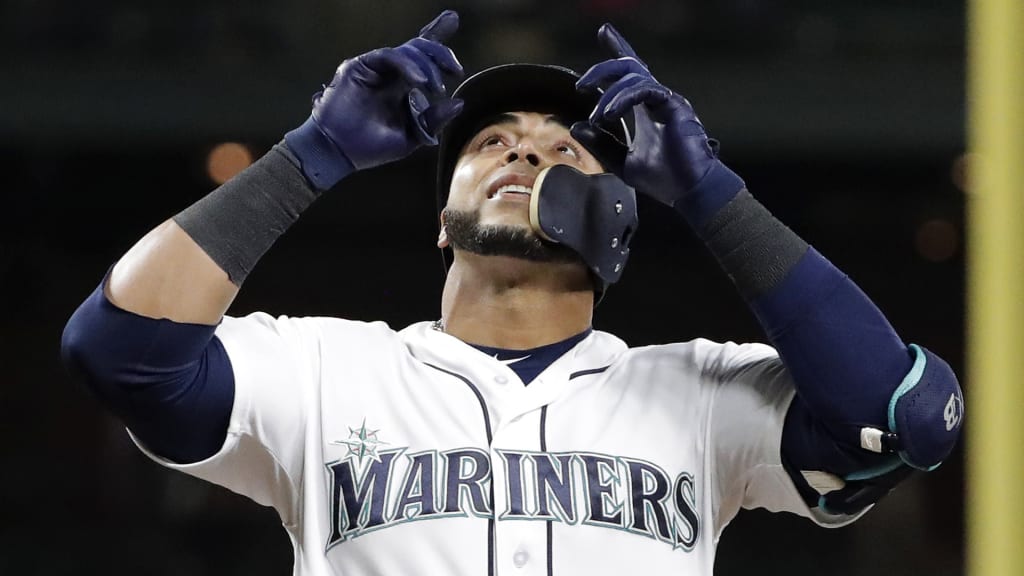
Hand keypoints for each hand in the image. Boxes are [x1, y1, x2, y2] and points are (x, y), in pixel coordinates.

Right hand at [285, 10, 464, 189]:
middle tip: (456, 70)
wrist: (340, 154)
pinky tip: (420, 81)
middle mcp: (390, 74)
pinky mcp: (359, 66)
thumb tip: (458, 103)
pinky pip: (388, 55)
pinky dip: (407, 65)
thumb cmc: (372, 148)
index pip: (422, 58)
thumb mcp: (412, 136)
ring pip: (408, 50)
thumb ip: (434, 120)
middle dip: (441, 53)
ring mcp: (375, 68)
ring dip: (426, 66)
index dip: (437, 38)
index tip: (452, 19)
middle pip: (419, 47)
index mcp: (402, 86)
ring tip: (435, 87)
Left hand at [571, 24, 729, 207]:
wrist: (689, 191)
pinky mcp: (674, 106)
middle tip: (581, 85)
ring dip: (608, 95)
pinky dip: (623, 99)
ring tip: (597, 117)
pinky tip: (610, 114)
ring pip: (634, 76)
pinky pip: (645, 90)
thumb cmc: (663, 179)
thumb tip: (576, 127)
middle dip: (602, 70)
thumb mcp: (622, 161)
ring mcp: (667, 100)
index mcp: (645, 109)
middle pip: (629, 67)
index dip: (618, 49)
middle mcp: (656, 100)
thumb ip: (600, 143)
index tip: (604, 32)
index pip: (630, 73)